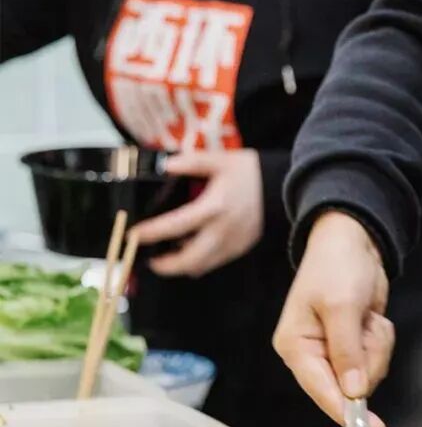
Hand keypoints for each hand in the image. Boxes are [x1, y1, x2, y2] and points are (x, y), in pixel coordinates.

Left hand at [134, 149, 263, 277]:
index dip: (151, 233)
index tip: (134, 235)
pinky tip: (192, 250)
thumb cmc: (250, 172)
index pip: (175, 226)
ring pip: (201, 266)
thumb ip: (191, 162)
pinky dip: (199, 262)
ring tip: (168, 257)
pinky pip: (214, 262)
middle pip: (188, 260)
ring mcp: (232, 243)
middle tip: (149, 259)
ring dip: (181, 266)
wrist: (282, 186)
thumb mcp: (220, 160)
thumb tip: (165, 166)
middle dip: (165, 265)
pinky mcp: (240, 248)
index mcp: (213, 208)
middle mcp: (222, 231)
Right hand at [272, 211, 391, 426]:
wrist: (354, 240)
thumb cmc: (337, 266)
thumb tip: (354, 393)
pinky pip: (376, 358)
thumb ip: (347, 351)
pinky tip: (371, 317)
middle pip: (349, 386)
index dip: (345, 412)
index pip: (321, 390)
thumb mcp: (341, 306)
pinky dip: (380, 339)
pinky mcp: (353, 346)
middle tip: (367, 328)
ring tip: (367, 317)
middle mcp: (312, 355)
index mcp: (296, 346)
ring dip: (376, 346)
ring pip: (368, 374)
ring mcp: (334, 352)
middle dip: (367, 359)